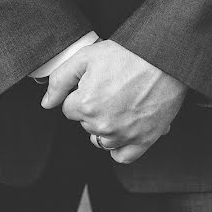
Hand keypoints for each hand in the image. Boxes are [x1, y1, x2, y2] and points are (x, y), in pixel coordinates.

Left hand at [41, 40, 187, 163]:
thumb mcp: (86, 57)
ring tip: (120, 106)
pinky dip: (120, 147)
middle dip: (93, 110)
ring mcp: (123, 135)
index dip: (81, 95)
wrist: (165, 59)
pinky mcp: (144, 140)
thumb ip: (59, 81)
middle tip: (112, 90)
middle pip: (85, 125)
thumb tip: (46, 103)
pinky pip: (122, 156)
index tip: (96, 84)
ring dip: (105, 127)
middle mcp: (102, 124)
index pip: (69, 109)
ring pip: (101, 141)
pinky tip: (124, 130)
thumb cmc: (129, 55)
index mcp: (85, 105)